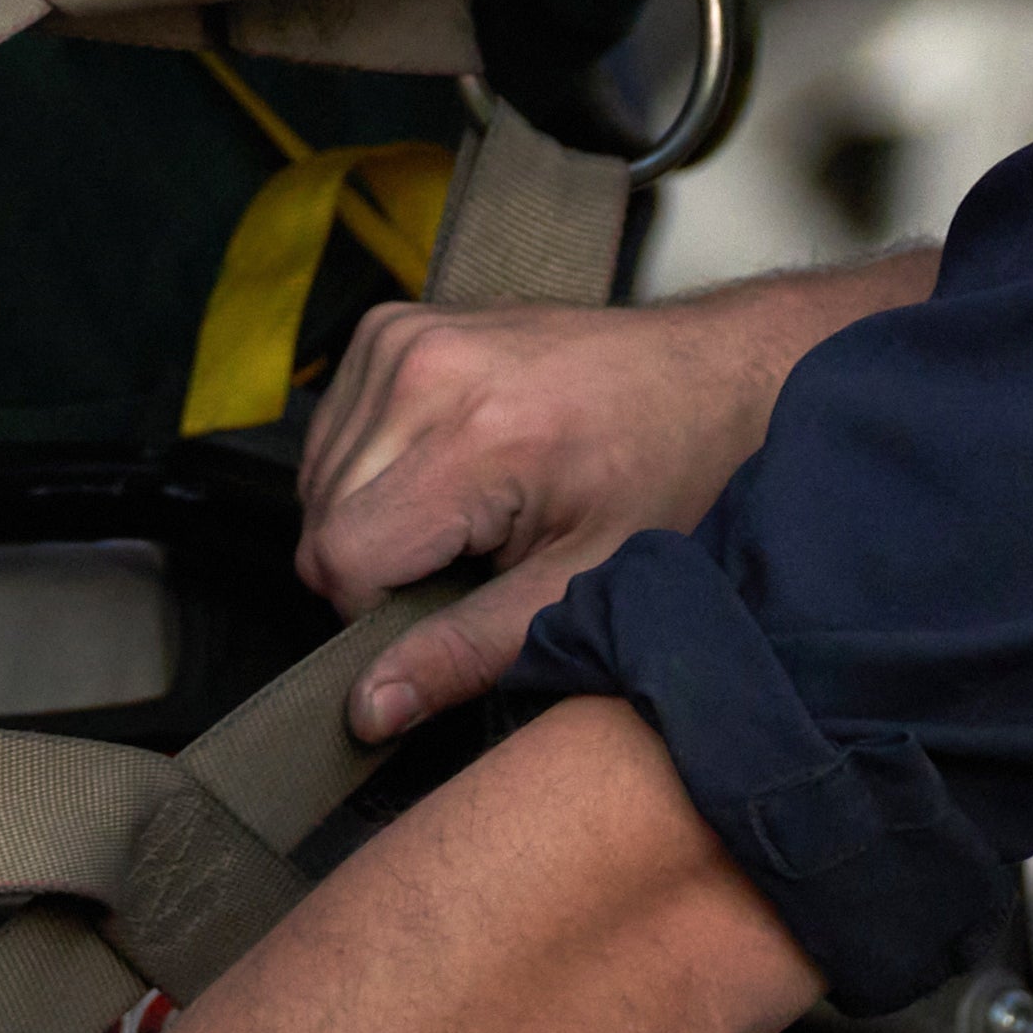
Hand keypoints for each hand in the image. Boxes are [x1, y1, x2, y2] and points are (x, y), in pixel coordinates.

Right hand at [296, 256, 920, 734]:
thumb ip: (467, 651)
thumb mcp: (584, 584)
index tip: (461, 602)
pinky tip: (452, 470)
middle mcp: (420, 366)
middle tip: (482, 554)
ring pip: (318, 480)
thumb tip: (370, 707)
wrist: (714, 373)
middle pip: (322, 521)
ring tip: (476, 508)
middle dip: (385, 566)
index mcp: (471, 432)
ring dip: (378, 516)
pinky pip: (334, 432)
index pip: (340, 558)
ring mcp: (401, 334)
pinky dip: (376, 468)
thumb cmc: (671, 472)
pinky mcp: (393, 324)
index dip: (386, 612)